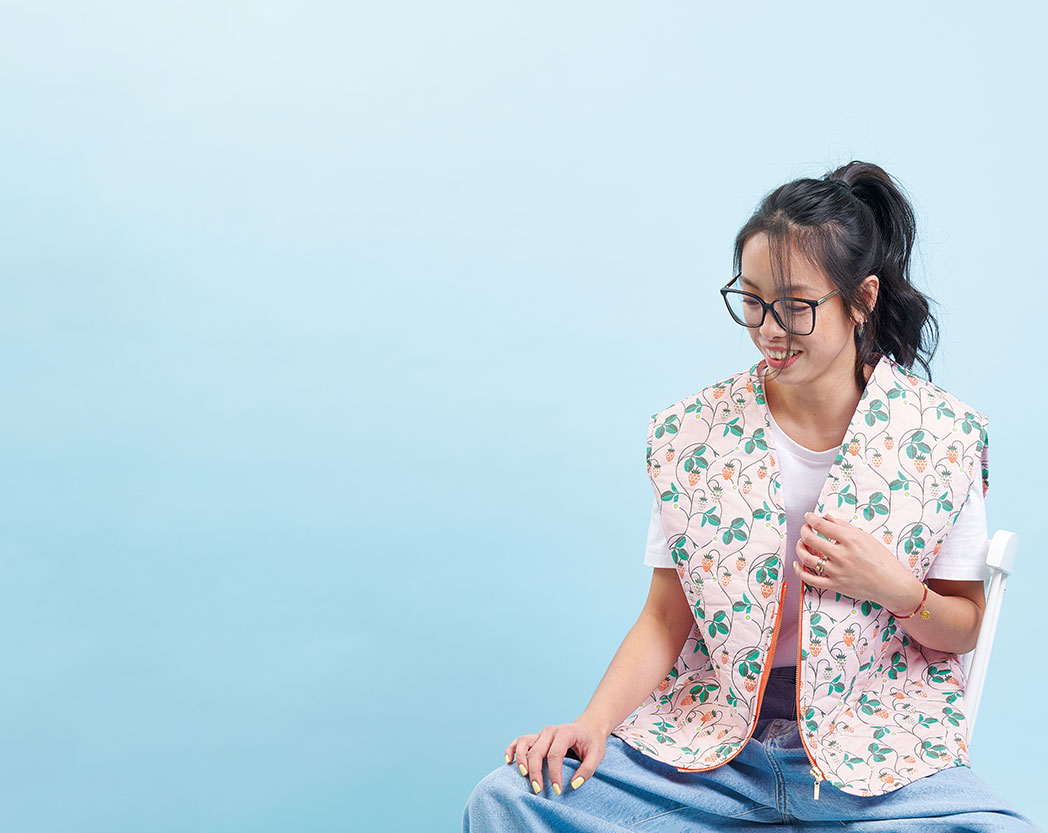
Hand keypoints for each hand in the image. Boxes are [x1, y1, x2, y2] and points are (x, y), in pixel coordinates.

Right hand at [504, 718, 607, 795]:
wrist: (588, 727)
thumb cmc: (592, 741)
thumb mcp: (597, 755)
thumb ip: (587, 770)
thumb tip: (573, 785)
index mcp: (565, 732)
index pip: (555, 755)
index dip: (554, 774)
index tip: (557, 791)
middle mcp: (550, 731)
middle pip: (537, 751)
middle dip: (536, 772)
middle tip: (538, 790)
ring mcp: (541, 733)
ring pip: (524, 744)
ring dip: (521, 760)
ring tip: (523, 775)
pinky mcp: (536, 737)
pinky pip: (519, 741)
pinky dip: (512, 749)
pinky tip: (509, 761)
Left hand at [792, 511, 920, 611]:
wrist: (892, 585)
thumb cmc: (882, 560)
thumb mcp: (866, 537)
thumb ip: (844, 526)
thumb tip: (827, 516)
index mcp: (850, 540)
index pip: (821, 525)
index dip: (811, 518)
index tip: (808, 516)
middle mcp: (841, 555)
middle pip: (810, 539)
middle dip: (804, 531)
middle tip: (805, 529)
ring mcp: (837, 571)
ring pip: (807, 558)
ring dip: (799, 548)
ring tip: (802, 543)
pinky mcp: (835, 585)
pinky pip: (810, 579)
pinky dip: (800, 571)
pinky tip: (797, 563)